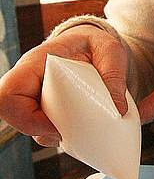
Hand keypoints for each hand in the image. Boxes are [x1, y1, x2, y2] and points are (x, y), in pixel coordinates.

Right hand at [0, 25, 128, 147]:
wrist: (91, 45)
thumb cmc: (95, 44)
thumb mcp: (110, 51)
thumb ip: (114, 75)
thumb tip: (117, 109)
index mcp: (36, 62)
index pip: (9, 91)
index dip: (24, 117)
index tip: (55, 126)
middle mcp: (28, 80)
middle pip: (12, 114)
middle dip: (39, 130)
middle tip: (67, 132)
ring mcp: (33, 95)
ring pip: (26, 125)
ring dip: (50, 134)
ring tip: (78, 129)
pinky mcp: (43, 107)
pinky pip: (40, 128)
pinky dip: (57, 133)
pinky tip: (77, 129)